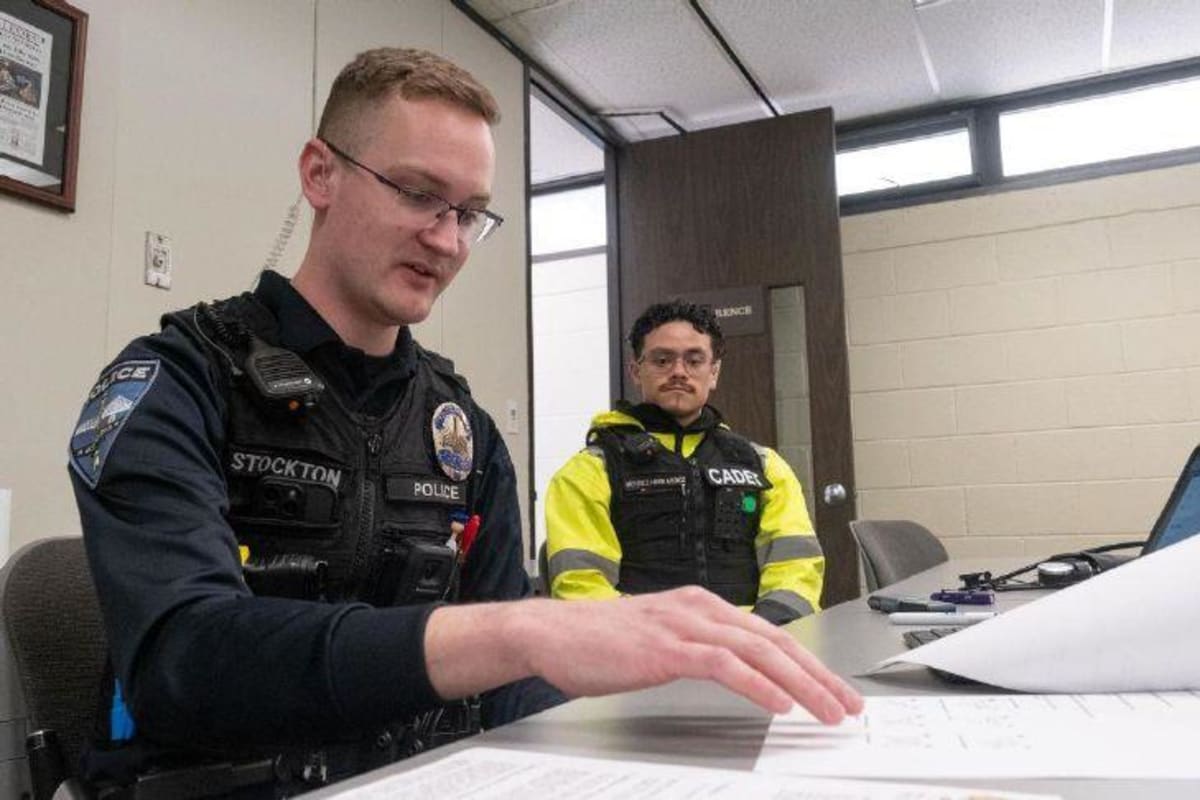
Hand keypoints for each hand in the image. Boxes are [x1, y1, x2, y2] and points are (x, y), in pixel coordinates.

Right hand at [519, 586, 862, 722]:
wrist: (550, 632)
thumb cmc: (599, 641)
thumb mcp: (661, 640)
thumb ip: (699, 649)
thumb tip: (736, 672)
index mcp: (701, 605)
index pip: (768, 634)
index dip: (807, 662)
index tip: (833, 688)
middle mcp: (699, 608)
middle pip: (774, 640)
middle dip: (818, 674)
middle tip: (848, 703)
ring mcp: (683, 625)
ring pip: (758, 651)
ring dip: (800, 682)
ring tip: (826, 709)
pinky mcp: (665, 648)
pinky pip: (723, 665)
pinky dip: (757, 684)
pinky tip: (778, 703)